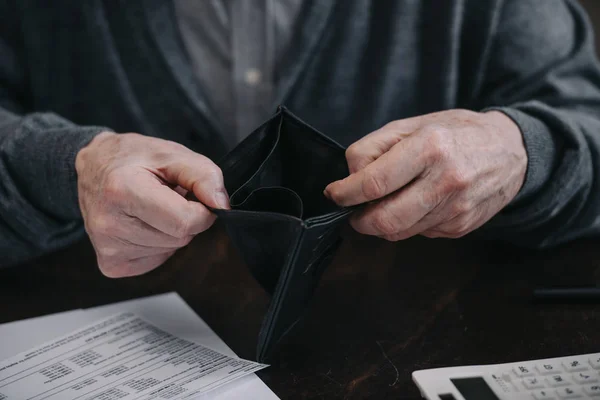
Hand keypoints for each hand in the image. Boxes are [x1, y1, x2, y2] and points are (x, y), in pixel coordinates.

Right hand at [75, 132, 228, 277]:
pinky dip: (158, 244)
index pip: (185, 222)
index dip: (202, 211)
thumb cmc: (133, 159)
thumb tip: (222, 205)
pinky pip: (156, 260)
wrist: (93, 168)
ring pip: (170, 250)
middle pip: (179, 238)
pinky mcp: (110, 264)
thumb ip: (204, 175)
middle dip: (185, 219)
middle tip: (166, 198)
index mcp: (123, 189)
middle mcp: (109, 223)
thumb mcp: (171, 154)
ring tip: (150, 207)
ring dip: (170, 230)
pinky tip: (141, 223)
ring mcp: (107, 247)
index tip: (193, 197)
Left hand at [324, 109, 526, 240]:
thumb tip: (350, 177)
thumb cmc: (456, 133)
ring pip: (399, 232)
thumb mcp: (412, 124)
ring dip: (382, 223)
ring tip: (386, 202)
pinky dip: (408, 223)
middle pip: (385, 220)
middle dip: (359, 220)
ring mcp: (456, 209)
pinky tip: (418, 203)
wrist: (511, 151)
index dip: (346, 193)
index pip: (375, 182)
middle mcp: (446, 181)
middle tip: (353, 211)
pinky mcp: (461, 226)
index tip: (334, 194)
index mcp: (431, 147)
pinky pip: (420, 233)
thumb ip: (374, 147)